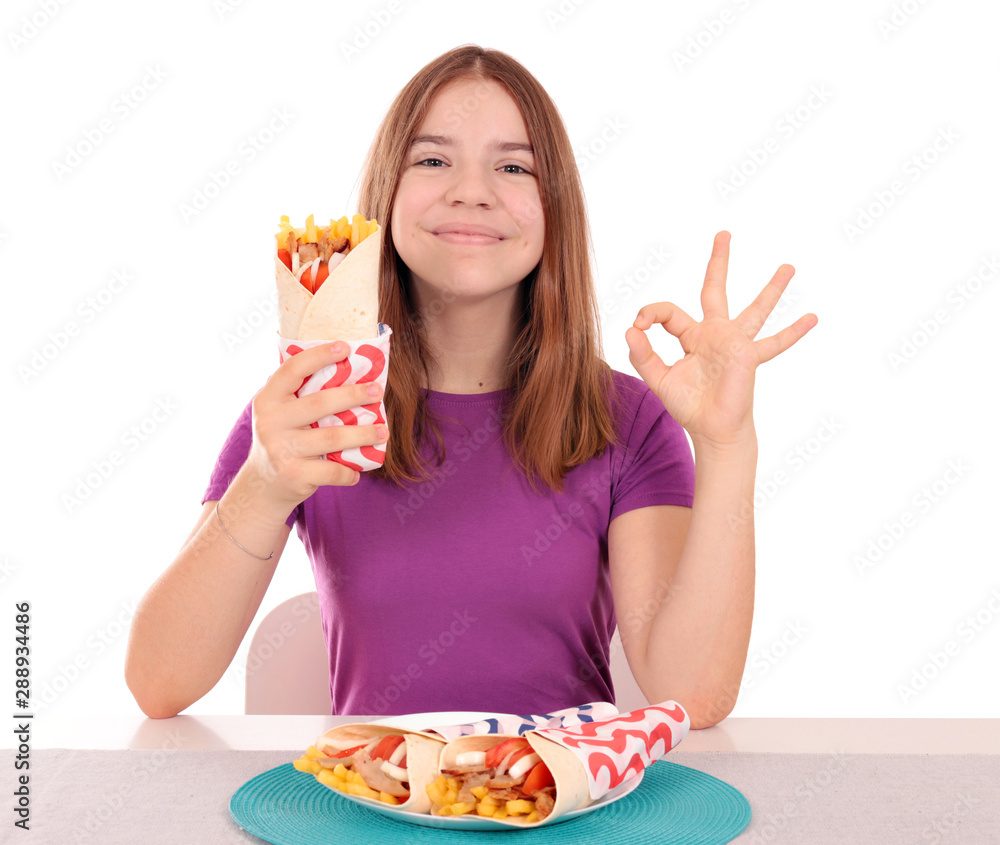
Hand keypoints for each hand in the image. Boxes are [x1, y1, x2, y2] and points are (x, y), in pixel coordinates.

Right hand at [244, 341, 388, 513]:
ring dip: (363, 434)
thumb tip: (351, 370)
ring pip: (332, 438)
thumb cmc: (284, 439)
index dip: (319, 355)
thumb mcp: (281, 413)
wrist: (263, 485)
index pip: (293, 369)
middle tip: (377, 392)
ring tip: (383, 432)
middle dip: (353, 395)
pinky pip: (331, 470)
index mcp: (268, 399)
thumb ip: (302, 395)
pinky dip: (349, 472)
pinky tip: (359, 471)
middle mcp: (270, 422)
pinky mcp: (293, 475)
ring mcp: (281, 449)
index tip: (346, 347)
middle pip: (320, 403)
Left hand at [625, 231, 816, 449]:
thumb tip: (630, 329)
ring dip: (772, 289)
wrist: (711, 429)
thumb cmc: (689, 405)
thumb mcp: (658, 379)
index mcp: (691, 336)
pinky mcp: (749, 357)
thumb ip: (642, 354)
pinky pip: (774, 343)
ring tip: (788, 266)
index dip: (651, 313)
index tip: (640, 324)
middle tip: (724, 234)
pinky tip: (812, 318)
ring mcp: (735, 343)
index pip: (669, 312)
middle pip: (716, 289)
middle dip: (719, 262)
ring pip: (755, 309)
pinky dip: (793, 332)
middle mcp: (715, 334)